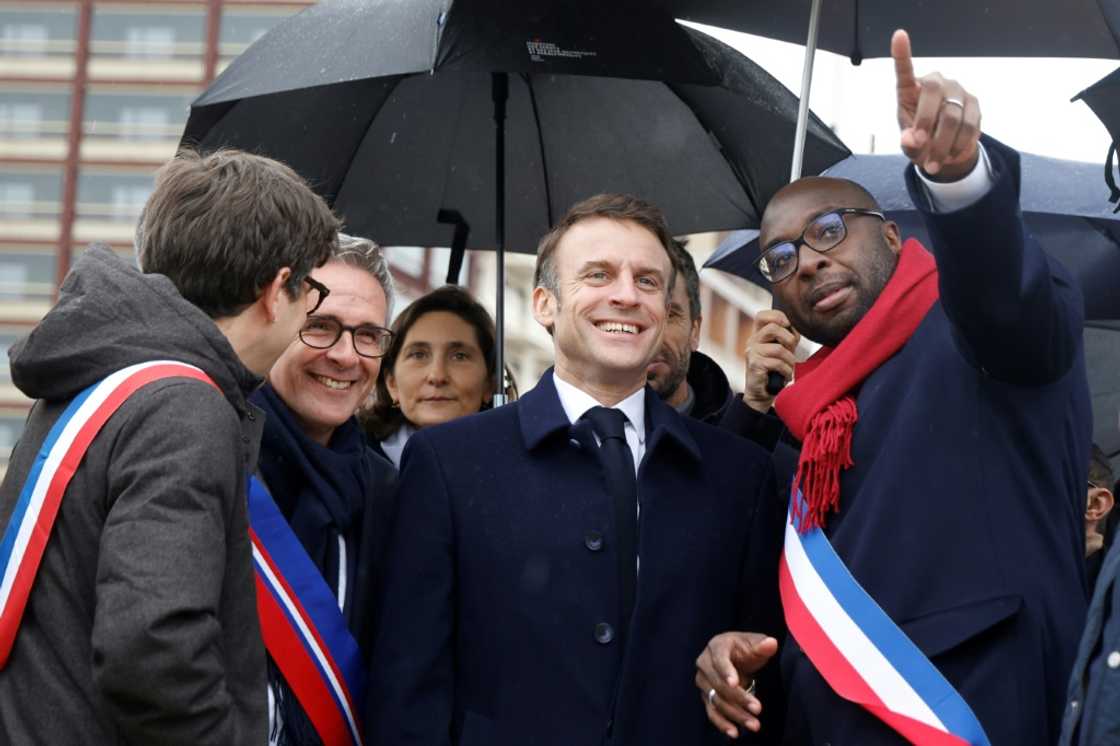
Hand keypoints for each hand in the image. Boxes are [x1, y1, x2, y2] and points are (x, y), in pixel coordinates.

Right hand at [695, 631, 778, 738]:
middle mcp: (704, 664)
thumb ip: (763, 645)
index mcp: (716, 646)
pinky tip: (734, 733)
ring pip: (716, 700)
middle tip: (758, 709)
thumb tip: (771, 643)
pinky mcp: (706, 697)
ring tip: (754, 724)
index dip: (726, 671)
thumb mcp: (755, 643)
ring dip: (735, 714)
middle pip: (718, 684)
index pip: (719, 659)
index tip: (735, 684)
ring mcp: (703, 682)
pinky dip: (721, 723)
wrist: (735, 657)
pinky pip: (711, 712)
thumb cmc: (745, 648)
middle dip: (738, 698)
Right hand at [743, 310, 798, 412]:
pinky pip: (777, 363)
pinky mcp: (754, 365)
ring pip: (778, 348)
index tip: (789, 326)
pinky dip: (786, 371)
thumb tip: (798, 326)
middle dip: (789, 339)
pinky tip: (786, 376)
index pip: (762, 315)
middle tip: (792, 350)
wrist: (761, 393)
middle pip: (772, 327)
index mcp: (758, 334)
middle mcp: (752, 341)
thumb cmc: (774, 371)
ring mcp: (752, 352)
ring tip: (790, 367)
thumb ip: (786, 338)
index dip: (778, 316)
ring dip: (790, 360)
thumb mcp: (781, 350)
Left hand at [892, 29, 980, 180]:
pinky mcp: (975, 104)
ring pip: (952, 115)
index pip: (905, 71)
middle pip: (932, 91)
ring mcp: (957, 91)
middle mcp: (936, 83)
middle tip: (919, 146)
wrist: (946, 152)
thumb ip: (908, 144)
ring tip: (933, 164)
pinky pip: (969, 126)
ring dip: (942, 144)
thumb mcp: (909, 147)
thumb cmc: (920, 142)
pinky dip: (958, 145)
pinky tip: (950, 156)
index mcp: (911, 90)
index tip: (899, 35)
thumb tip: (910, 140)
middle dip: (925, 121)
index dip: (902, 54)